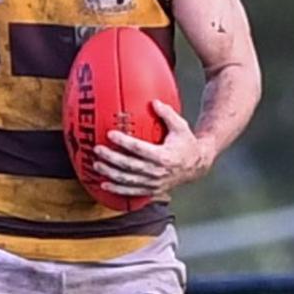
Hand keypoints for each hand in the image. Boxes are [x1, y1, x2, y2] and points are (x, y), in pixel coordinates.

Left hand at [92, 100, 212, 199]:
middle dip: (111, 158)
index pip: (139, 149)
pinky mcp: (152, 190)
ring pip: (128, 180)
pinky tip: (104, 185)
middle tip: (97, 149)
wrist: (197, 166)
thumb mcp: (181, 126)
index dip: (124, 142)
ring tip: (96, 165)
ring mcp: (154, 183)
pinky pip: (131, 192)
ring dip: (110, 174)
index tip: (110, 134)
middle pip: (129, 166)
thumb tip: (154, 101)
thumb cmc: (187, 144)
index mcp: (164, 156)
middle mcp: (157, 172)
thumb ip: (167, 114)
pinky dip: (117, 190)